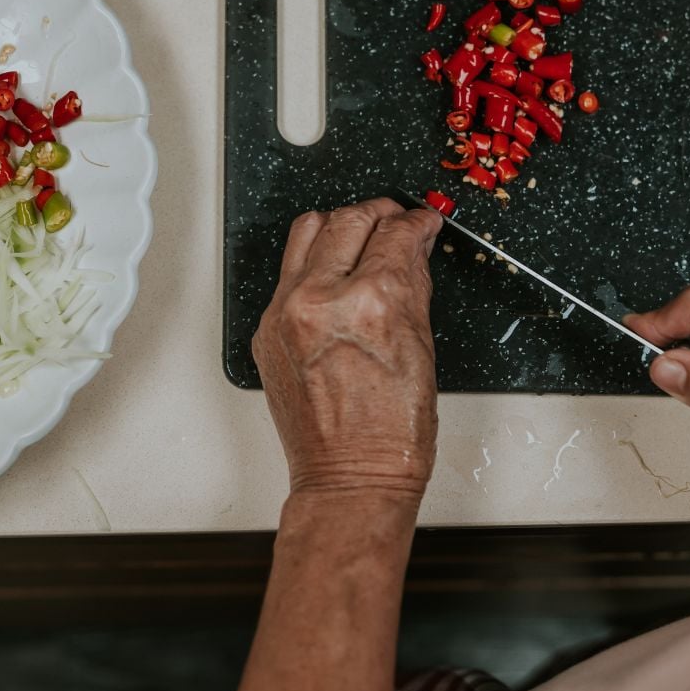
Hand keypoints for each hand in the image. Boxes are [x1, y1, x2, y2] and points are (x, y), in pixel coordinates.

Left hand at [252, 199, 443, 503]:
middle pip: (350, 219)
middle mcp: (320, 298)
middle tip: (396, 220)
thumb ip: (413, 285)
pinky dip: (314, 265)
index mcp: (370, 302)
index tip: (422, 221)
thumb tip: (411, 247)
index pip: (395, 232)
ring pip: (308, 231)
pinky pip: (288, 273)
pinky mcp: (267, 328)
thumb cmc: (392, 433)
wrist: (351, 477)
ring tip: (361, 237)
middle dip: (380, 214)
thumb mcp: (422, 348)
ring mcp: (286, 312)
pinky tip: (334, 277)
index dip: (416, 221)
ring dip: (340, 226)